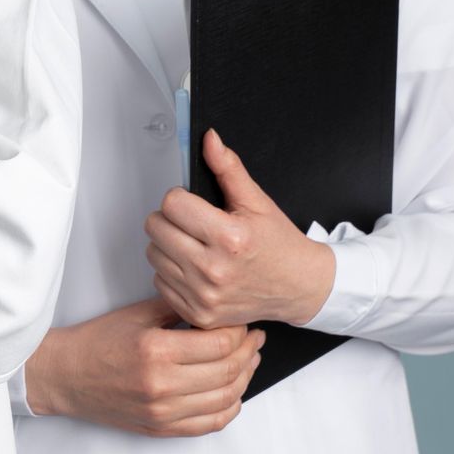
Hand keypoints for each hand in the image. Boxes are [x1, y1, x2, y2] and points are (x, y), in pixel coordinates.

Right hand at [24, 297, 262, 436]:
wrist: (66, 375)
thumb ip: (176, 308)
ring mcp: (164, 411)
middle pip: (228, 370)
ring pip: (226, 398)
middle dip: (248, 351)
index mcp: (155, 350)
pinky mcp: (163, 427)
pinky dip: (231, 407)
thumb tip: (213, 305)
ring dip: (245, 378)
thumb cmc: (96, 342)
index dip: (239, 331)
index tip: (244, 322)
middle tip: (255, 337)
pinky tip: (234, 391)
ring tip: (248, 360)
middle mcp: (162, 384)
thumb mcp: (136, 314)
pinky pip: (211, 423)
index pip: (218, 342)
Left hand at [145, 129, 335, 328]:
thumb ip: (228, 168)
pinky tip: (195, 268)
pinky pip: (159, 282)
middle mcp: (214, 270)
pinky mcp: (198, 314)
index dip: (181, 198)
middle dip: (171, 219)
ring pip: (153, 254)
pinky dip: (172, 273)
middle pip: (156, 227)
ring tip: (195, 244)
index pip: (171, 203)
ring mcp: (205, 296)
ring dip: (168, 245)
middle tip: (194, 223)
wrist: (300, 287)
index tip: (194, 204)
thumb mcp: (257, 202)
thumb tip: (209, 139)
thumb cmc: (279, 246)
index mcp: (230, 238)